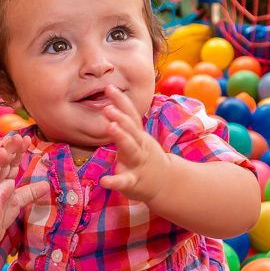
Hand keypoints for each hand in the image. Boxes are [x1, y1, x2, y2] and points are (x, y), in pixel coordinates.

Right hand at [0, 134, 49, 249]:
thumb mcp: (16, 203)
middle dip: (9, 150)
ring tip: (3, 152)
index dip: (18, 151)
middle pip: (1, 165)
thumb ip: (30, 192)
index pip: (11, 163)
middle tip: (17, 137)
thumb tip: (46, 184)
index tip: (26, 138)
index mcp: (2, 182)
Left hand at [99, 84, 168, 202]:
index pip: (130, 115)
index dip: (121, 101)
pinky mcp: (134, 182)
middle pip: (131, 130)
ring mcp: (137, 163)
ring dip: (122, 138)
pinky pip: (125, 181)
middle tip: (108, 107)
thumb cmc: (144, 158)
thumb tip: (110, 104)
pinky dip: (115, 181)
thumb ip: (126, 124)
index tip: (109, 87)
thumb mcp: (138, 139)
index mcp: (138, 136)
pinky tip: (104, 181)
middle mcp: (139, 146)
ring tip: (110, 127)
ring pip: (131, 149)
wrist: (165, 183)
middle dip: (121, 118)